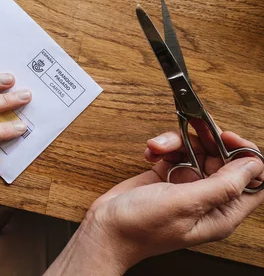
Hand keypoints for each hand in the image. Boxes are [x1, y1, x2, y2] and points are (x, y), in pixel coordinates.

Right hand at [75, 128, 263, 272]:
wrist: (106, 229)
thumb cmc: (142, 227)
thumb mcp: (185, 204)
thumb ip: (223, 185)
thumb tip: (254, 166)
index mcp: (222, 212)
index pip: (253, 181)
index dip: (246, 156)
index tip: (226, 138)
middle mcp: (208, 198)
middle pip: (223, 159)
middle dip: (208, 140)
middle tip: (192, 126)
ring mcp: (186, 186)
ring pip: (196, 151)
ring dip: (177, 142)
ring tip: (158, 146)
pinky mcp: (166, 176)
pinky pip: (174, 152)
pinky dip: (163, 147)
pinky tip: (150, 153)